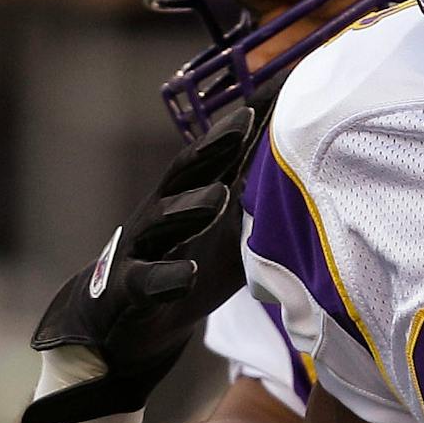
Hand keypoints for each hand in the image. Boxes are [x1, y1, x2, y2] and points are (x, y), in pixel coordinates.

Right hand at [21, 103, 260, 422]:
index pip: (216, 157)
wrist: (116, 327)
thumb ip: (255, 209)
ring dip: (188, 207)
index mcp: (185, 200)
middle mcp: (158, 217)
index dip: (243, 128)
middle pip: (184, 174)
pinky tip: (187, 274)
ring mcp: (138, 251)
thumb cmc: (179, 271)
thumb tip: (307, 175)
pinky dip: (166, 277)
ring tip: (218, 196)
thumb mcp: (224, 240)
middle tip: (245, 121)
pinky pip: (145, 282)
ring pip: (160, 223)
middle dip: (213, 146)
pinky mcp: (126, 293)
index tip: (274, 94)